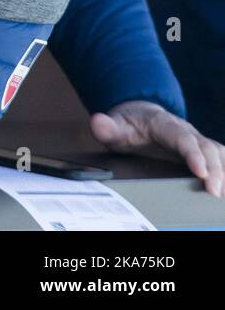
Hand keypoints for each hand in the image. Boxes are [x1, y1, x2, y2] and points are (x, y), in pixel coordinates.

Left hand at [90, 100, 223, 196]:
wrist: (139, 115)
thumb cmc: (128, 124)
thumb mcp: (115, 124)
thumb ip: (106, 126)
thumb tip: (98, 121)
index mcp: (165, 124)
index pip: (182, 138)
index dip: (193, 154)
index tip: (200, 172)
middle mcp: (186, 132)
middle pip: (207, 148)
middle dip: (214, 169)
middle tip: (213, 192)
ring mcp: (196, 141)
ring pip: (218, 153)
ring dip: (224, 171)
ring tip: (222, 193)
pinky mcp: (202, 152)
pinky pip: (220, 160)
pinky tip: (224, 189)